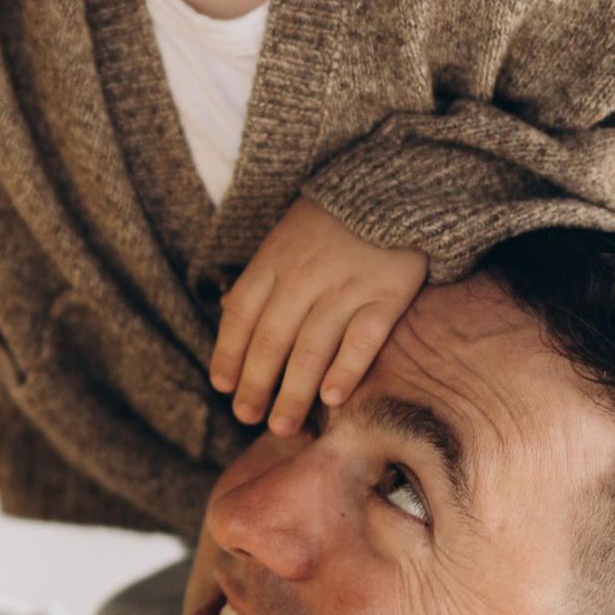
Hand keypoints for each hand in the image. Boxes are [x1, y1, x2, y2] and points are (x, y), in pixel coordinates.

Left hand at [210, 197, 428, 431]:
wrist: (390, 189)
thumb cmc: (330, 221)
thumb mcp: (284, 237)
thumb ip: (261, 276)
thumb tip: (224, 307)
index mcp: (273, 261)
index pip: (241, 316)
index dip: (228, 354)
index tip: (223, 387)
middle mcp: (304, 277)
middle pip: (271, 340)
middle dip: (256, 385)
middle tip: (248, 418)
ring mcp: (346, 287)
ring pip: (310, 349)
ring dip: (293, 393)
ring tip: (282, 426)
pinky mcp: (386, 295)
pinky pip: (362, 339)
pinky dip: (345, 370)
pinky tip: (331, 399)